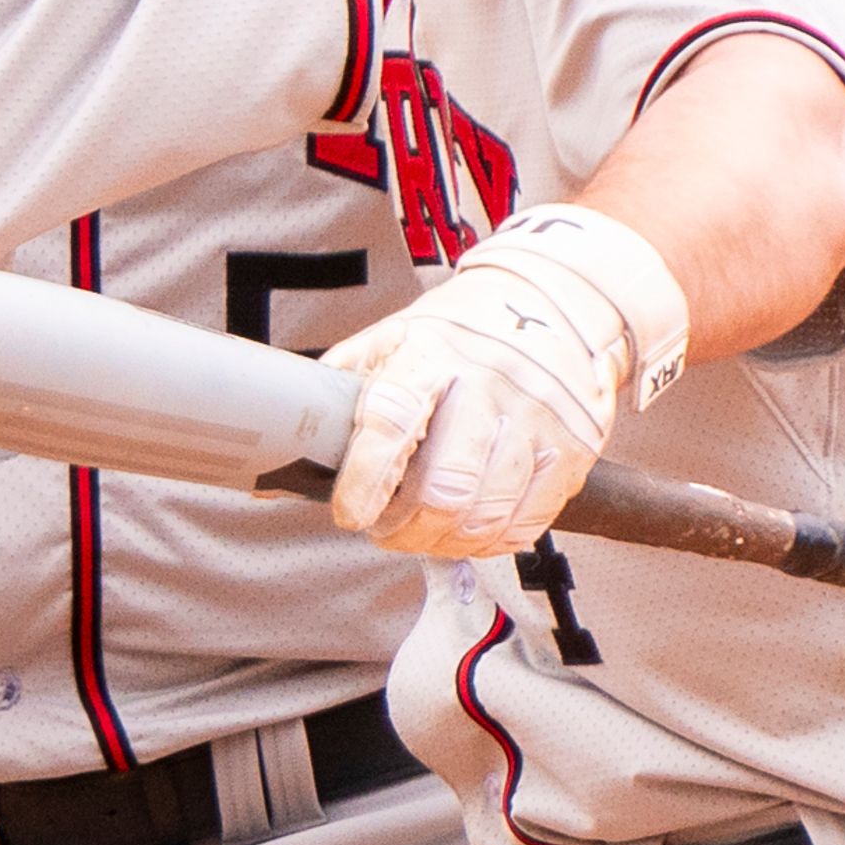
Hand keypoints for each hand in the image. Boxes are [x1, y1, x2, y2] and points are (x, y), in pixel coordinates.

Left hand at [322, 209, 680, 557]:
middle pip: (445, 486)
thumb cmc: (456, 332)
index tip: (348, 514)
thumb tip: (271, 459)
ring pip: (487, 512)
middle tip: (384, 530)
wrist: (554, 302)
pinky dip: (492, 542)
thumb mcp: (389, 341)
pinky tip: (469, 532)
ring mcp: (537, 418)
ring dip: (444, 542)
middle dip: (404, 527)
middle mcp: (489, 384)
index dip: (365, 480)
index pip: (392, 422)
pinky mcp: (573, 448)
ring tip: (421, 535)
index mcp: (430, 353)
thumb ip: (337, 398)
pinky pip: (530, 521)